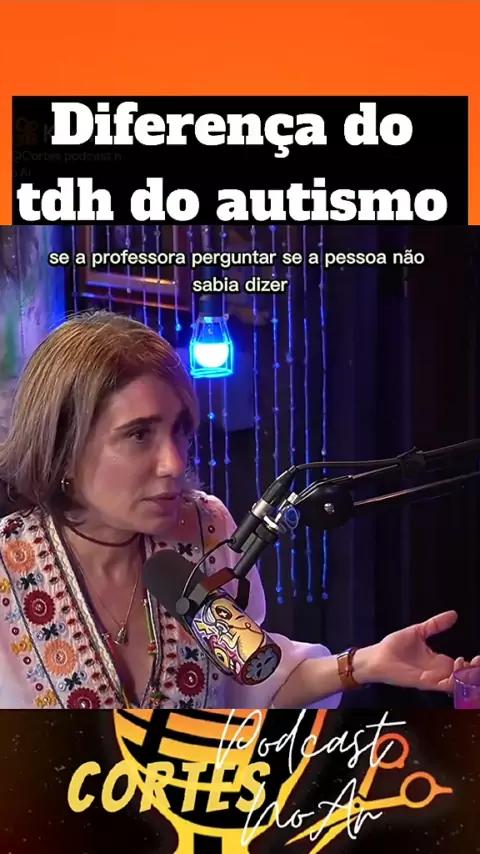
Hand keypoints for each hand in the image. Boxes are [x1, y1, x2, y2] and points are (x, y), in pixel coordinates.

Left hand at [361, 611, 479, 692]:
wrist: (376, 656)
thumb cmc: (394, 646)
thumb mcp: (419, 631)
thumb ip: (436, 624)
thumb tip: (454, 614)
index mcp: (438, 661)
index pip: (462, 666)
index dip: (473, 664)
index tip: (479, 656)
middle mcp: (438, 672)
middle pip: (463, 677)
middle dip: (474, 671)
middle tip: (478, 661)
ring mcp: (432, 678)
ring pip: (456, 683)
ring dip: (465, 675)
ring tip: (466, 663)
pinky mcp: (424, 682)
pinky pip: (442, 686)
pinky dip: (452, 680)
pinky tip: (455, 669)